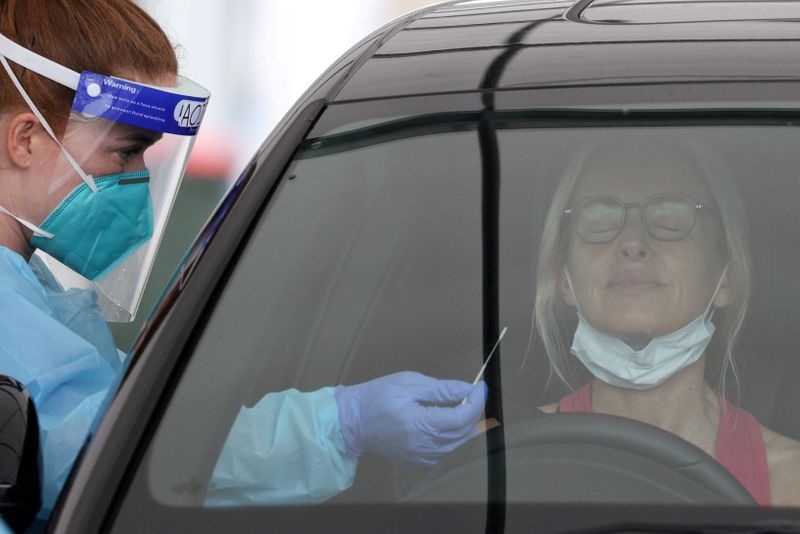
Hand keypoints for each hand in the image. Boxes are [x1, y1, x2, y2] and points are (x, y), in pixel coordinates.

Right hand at [335, 371, 486, 465]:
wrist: (354, 421)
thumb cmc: (378, 397)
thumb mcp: (408, 383)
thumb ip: (440, 389)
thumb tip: (467, 390)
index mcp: (419, 424)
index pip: (460, 417)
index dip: (476, 401)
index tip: (480, 386)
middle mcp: (423, 445)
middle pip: (463, 431)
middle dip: (473, 411)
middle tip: (473, 392)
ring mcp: (422, 456)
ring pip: (457, 442)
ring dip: (465, 423)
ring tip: (462, 404)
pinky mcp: (420, 461)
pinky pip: (447, 449)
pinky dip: (453, 435)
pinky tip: (448, 421)